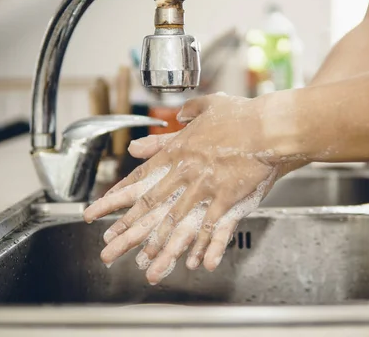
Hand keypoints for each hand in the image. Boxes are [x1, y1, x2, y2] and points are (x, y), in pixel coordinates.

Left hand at [83, 93, 290, 284]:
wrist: (270, 125)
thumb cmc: (242, 115)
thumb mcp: (209, 106)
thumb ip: (188, 114)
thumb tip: (178, 115)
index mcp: (177, 150)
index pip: (140, 178)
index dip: (116, 198)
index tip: (98, 211)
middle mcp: (185, 170)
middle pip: (150, 204)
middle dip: (127, 229)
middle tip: (109, 247)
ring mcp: (205, 186)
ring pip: (176, 221)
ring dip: (159, 244)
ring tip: (145, 263)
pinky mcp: (226, 198)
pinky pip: (210, 227)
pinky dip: (201, 245)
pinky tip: (193, 262)